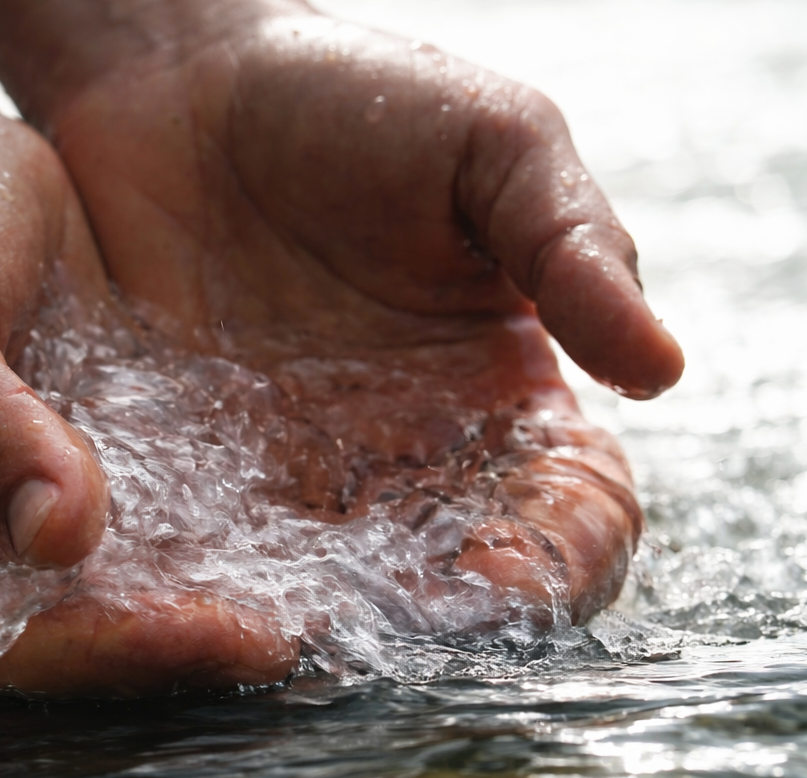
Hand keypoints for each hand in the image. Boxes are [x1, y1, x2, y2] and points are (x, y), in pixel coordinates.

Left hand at [0, 0, 677, 693]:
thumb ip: (576, 249)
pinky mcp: (198, 466)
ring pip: (337, 583)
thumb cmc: (355, 95)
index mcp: (503, 392)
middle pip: (454, 577)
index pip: (566, 512)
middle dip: (445, 617)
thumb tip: (664, 369)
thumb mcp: (494, 145)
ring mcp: (297, 467)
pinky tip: (209, 593)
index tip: (502, 572)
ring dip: (334, 621)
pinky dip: (226, 584)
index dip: (555, 559)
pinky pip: (221, 548)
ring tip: (303, 628)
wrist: (183, 79)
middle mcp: (405, 452)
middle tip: (400, 622)